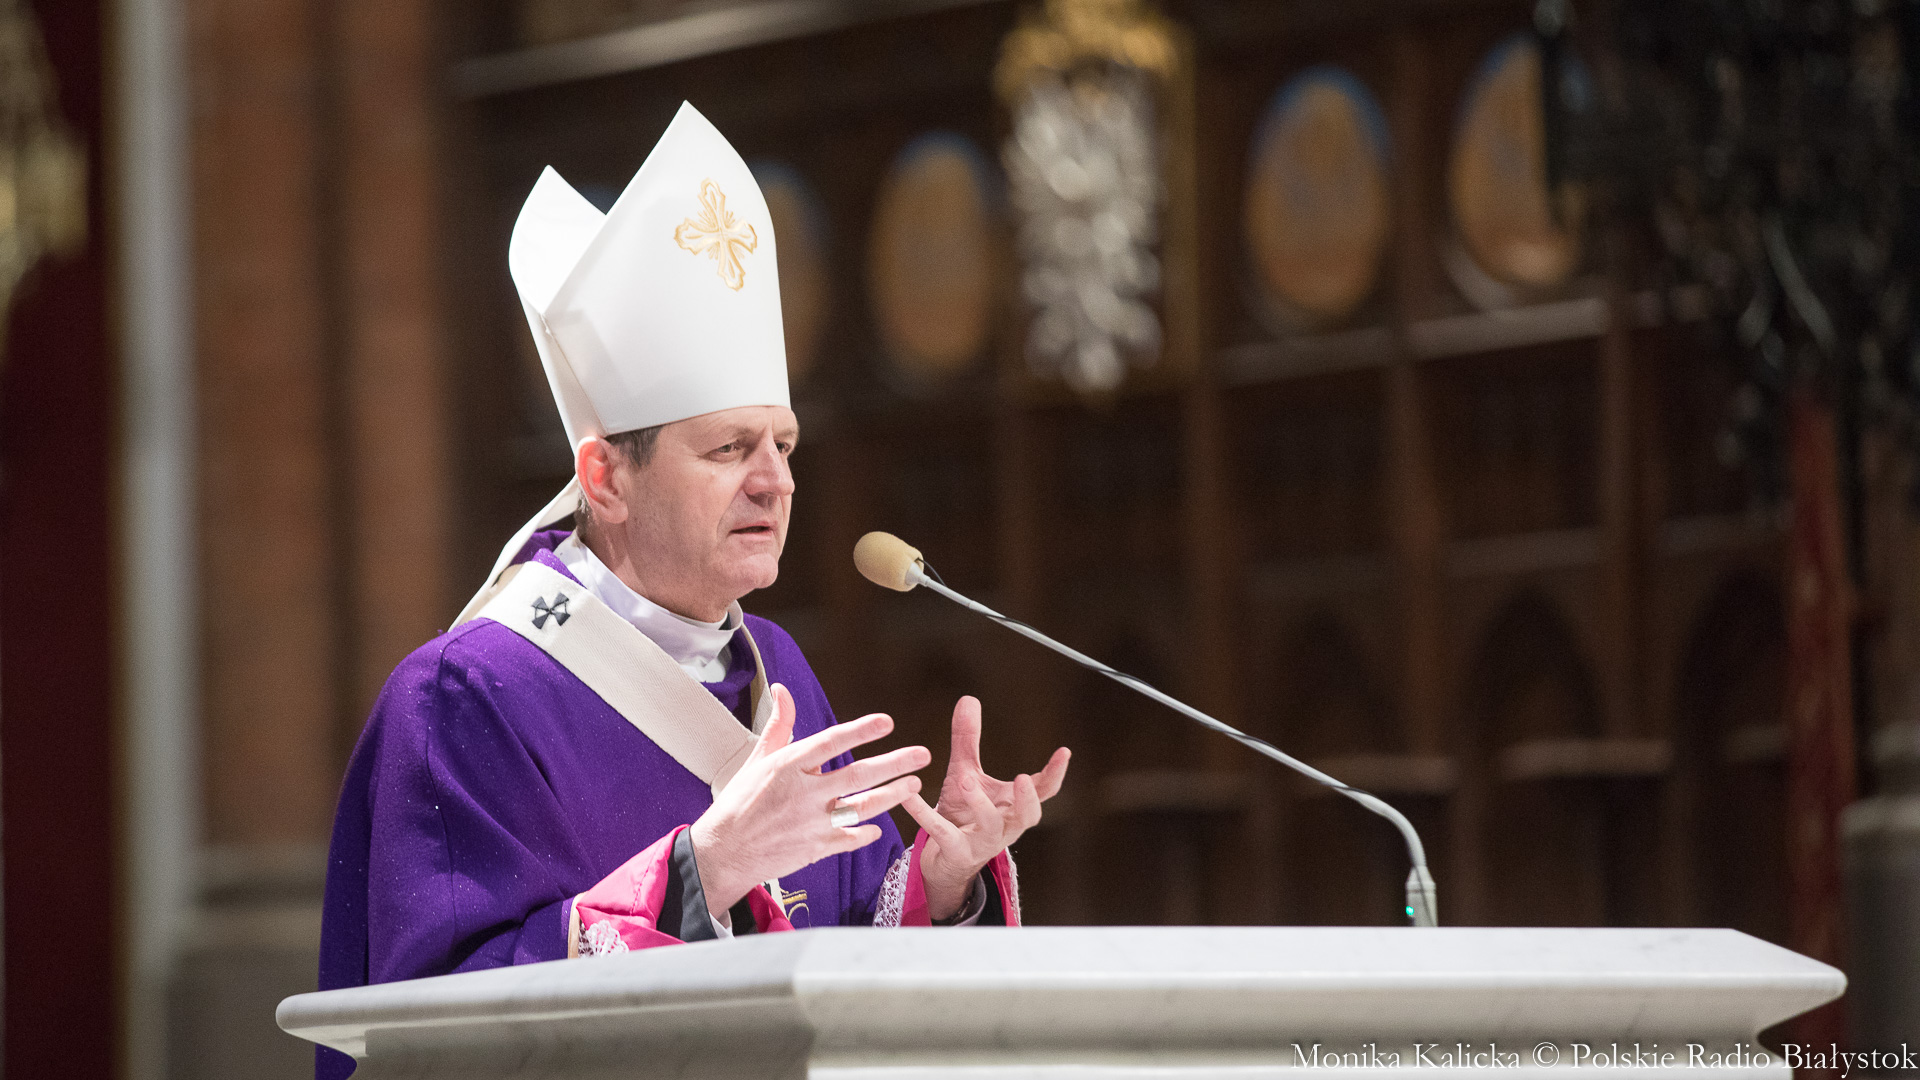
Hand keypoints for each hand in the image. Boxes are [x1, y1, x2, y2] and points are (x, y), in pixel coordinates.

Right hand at [690, 683, 928, 916]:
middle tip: (922, 754)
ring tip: (914, 784)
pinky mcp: (815, 848)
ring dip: (892, 796)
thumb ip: (779, 725)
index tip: (887, 722)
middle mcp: (803, 793)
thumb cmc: (739, 802)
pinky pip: (851, 839)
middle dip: (894, 764)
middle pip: (858, 775)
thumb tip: (782, 690)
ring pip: (862, 807)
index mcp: (788, 766)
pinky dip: (868, 833)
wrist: (723, 852)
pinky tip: (880, 826)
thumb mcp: (758, 759)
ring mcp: (811, 823)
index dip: (861, 731)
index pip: (831, 742)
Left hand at [903, 695, 1069, 920]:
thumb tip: (969, 698)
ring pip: (990, 826)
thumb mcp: (966, 773)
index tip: (1064, 752)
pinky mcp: (954, 852)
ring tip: (966, 781)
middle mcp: (1004, 826)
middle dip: (1028, 800)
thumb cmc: (962, 814)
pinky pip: (941, 832)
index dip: (1055, 774)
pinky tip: (909, 794)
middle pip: (1027, 817)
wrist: (944, 860)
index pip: (1043, 792)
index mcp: (1013, 807)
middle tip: (1024, 778)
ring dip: (980, 804)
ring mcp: (981, 842)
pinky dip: (924, 813)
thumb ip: (968, 740)